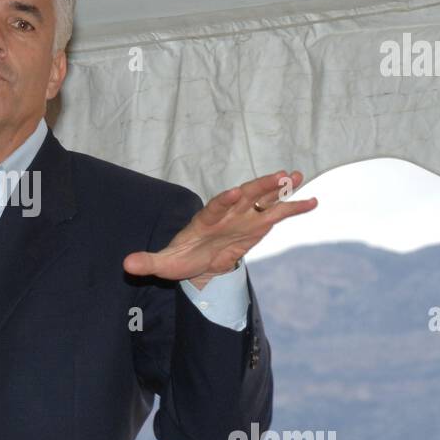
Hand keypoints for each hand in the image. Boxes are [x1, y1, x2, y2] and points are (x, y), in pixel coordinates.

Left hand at [123, 170, 317, 286]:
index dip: (223, 200)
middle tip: (279, 175)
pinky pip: (277, 214)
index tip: (233, 192)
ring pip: (263, 200)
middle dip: (260, 186)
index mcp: (205, 219)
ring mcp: (244, 217)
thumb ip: (148, 262)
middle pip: (245, 196)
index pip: (215, 207)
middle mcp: (227, 213)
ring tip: (298, 177)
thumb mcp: (163, 264)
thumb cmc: (179, 258)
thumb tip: (127, 265)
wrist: (196, 260)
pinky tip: (312, 201)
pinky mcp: (257, 225)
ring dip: (280, 190)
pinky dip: (293, 207)